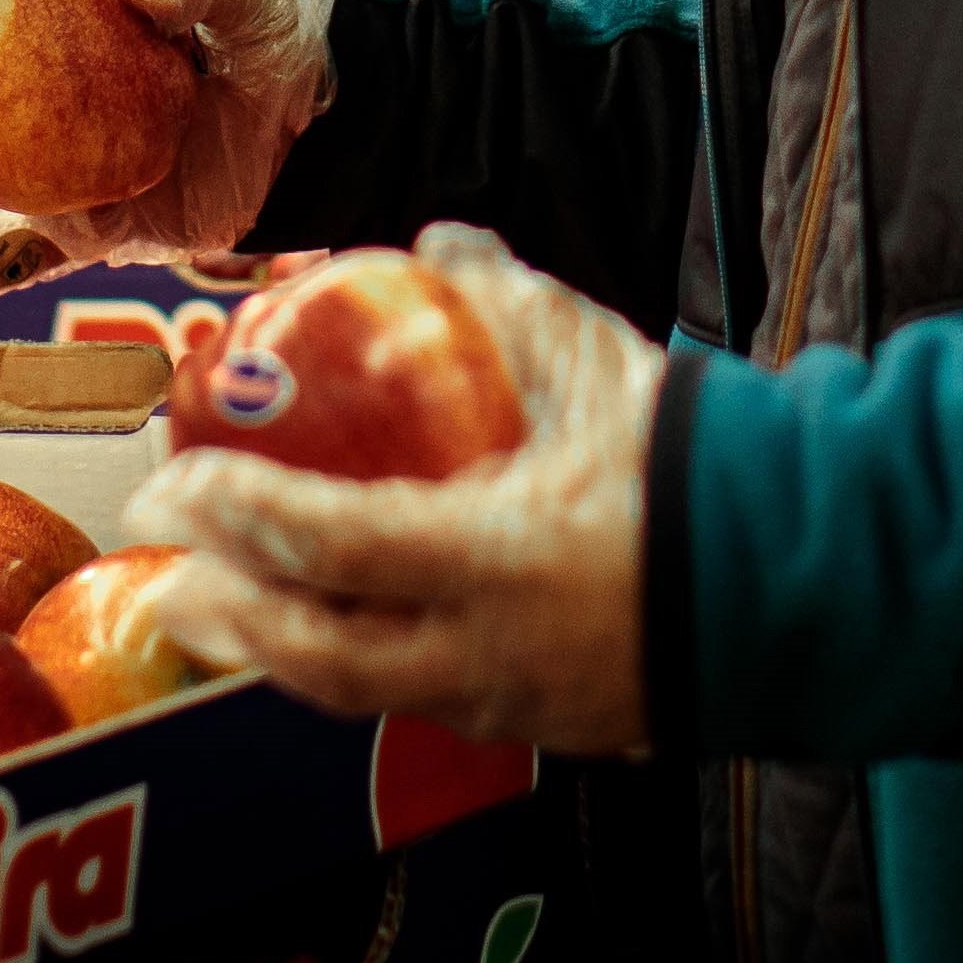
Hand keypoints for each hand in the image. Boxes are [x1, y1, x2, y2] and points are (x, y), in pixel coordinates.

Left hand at [125, 226, 654, 755]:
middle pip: (317, 653)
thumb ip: (509, 300)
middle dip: (226, 613)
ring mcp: (506, 700)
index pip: (329, 547)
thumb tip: (440, 238)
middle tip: (163, 568)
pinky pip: (411, 702)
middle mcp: (485, 647)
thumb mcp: (598, 367)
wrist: (798, 579)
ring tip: (216, 607)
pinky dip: (346, 665)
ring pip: (357, 692)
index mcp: (495, 557)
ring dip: (273, 650)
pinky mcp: (531, 724)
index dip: (236, 516)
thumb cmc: (694, 470)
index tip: (172, 484)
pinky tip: (321, 632)